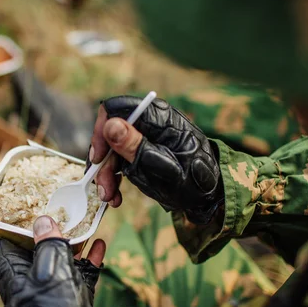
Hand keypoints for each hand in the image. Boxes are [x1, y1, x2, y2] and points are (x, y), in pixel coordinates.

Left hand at [0, 216, 105, 306]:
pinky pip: (80, 275)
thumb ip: (47, 244)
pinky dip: (90, 260)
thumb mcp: (48, 272)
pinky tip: (100, 244)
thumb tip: (43, 221)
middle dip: (48, 231)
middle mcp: (32, 283)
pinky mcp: (73, 300)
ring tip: (83, 222)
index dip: (11, 228)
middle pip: (37, 251)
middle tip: (60, 209)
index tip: (20, 209)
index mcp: (15, 276)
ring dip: (72, 242)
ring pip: (62, 261)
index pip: (6, 247)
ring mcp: (53, 292)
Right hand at [89, 96, 223, 223]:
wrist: (209, 197)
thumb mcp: (161, 167)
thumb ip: (135, 146)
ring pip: (112, 149)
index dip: (102, 130)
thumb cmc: (192, 181)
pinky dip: (115, 177)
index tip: (98, 157)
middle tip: (103, 188)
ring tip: (110, 197)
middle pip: (110, 132)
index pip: (116, 108)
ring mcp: (144, 137)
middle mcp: (148, 122)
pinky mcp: (142, 151)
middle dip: (104, 162)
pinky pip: (119, 160)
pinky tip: (117, 197)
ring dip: (107, 174)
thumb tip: (111, 124)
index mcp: (157, 117)